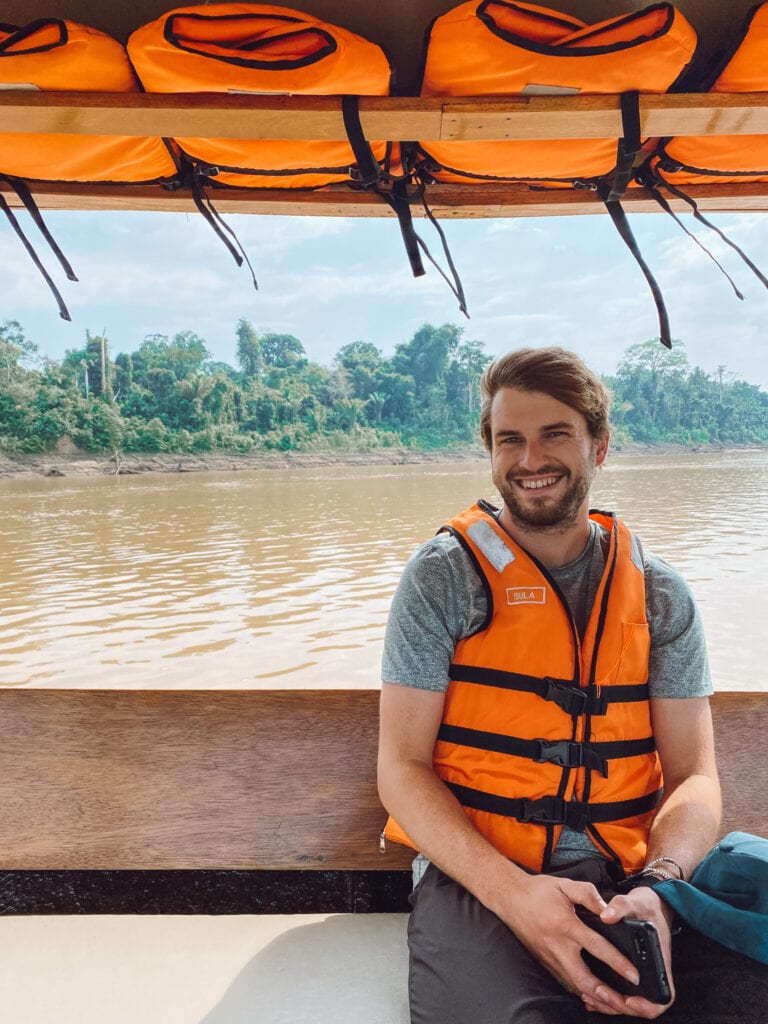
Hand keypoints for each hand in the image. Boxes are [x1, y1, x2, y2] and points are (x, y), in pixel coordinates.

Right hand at [493, 873, 645, 1012]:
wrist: (510, 900)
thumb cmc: (538, 892)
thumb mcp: (565, 885)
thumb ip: (588, 894)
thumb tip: (608, 909)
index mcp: (566, 925)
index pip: (595, 947)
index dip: (617, 962)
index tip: (633, 975)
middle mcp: (558, 947)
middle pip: (584, 979)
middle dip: (608, 996)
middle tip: (628, 1004)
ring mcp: (551, 959)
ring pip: (576, 987)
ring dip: (598, 1000)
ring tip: (618, 1007)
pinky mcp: (547, 964)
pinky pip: (568, 985)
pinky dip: (584, 995)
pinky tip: (597, 1000)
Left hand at [580, 886, 675, 1017]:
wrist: (648, 904)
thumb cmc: (646, 906)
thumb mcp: (635, 901)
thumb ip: (621, 906)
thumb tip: (606, 915)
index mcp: (659, 961)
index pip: (662, 997)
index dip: (647, 1005)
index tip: (629, 999)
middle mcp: (651, 972)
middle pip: (641, 1006)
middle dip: (619, 1004)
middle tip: (600, 993)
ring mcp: (640, 974)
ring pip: (628, 1002)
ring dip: (610, 1004)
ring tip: (590, 997)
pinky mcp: (629, 972)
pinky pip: (620, 992)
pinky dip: (605, 998)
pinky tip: (589, 994)